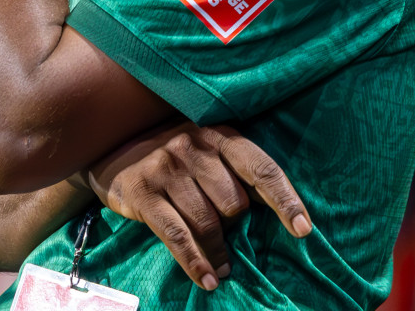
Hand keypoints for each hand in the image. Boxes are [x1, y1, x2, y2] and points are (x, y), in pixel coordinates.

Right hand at [81, 122, 310, 290]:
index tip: (303, 230)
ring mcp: (165, 168)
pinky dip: (195, 262)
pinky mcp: (143, 193)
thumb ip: (238, 175)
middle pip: (233, 203)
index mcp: (219, 135)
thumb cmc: (174, 156)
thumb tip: (282, 211)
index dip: (285, 200)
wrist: (110, 147)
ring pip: (206, 223)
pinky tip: (208, 280)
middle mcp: (193, 146)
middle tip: (227, 232)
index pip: (261, 168)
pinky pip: (177, 235)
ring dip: (218, 253)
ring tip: (222, 269)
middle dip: (234, 225)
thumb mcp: (208, 153)